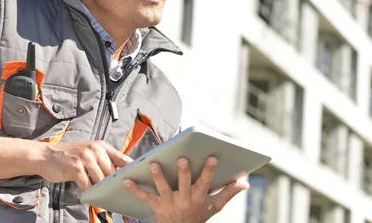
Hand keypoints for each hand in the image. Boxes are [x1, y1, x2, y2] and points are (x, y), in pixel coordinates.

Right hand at [37, 140, 132, 190]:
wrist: (46, 155)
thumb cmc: (69, 157)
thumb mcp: (88, 153)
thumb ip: (103, 161)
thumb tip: (118, 176)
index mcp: (101, 146)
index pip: (122, 158)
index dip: (132, 170)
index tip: (138, 179)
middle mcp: (95, 150)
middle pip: (112, 173)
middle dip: (112, 186)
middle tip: (114, 195)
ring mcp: (85, 158)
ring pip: (101, 180)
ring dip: (99, 191)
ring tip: (99, 198)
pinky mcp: (76, 167)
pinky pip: (87, 185)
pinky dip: (86, 192)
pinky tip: (83, 194)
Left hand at [123, 157, 248, 222]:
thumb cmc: (199, 216)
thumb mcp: (215, 206)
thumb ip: (229, 192)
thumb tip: (245, 181)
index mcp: (200, 197)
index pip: (206, 182)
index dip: (209, 170)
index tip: (212, 157)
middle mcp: (185, 199)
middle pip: (184, 184)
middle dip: (183, 172)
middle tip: (181, 159)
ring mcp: (170, 203)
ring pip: (163, 189)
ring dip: (158, 176)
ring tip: (153, 164)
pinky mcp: (157, 207)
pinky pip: (145, 198)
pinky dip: (135, 190)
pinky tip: (126, 180)